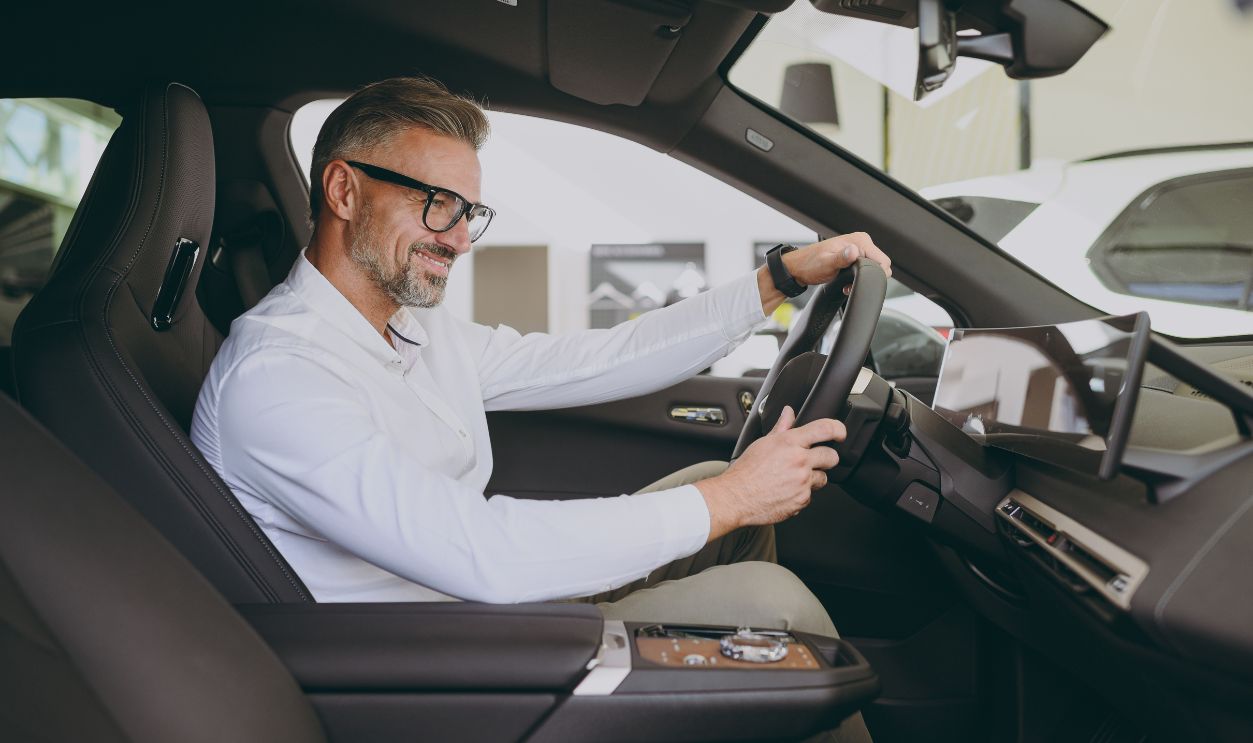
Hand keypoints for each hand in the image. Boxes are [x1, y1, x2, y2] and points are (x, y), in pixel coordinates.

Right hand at [695, 406, 843, 540]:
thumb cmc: (746, 471)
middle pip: (831, 456)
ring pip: (823, 478)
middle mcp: (799, 461)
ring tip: (793, 479)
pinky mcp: (802, 500)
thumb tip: (789, 413)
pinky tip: (786, 491)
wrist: (736, 498)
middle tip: (814, 460)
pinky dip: (801, 494)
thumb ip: (781, 428)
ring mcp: (802, 482)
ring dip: (813, 478)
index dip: (838, 429)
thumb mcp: (763, 443)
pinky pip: (810, 496)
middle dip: (826, 458)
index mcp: (789, 443)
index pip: (825, 429)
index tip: (840, 433)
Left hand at [757, 232, 891, 313]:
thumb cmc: (810, 264)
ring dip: (862, 279)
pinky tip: (846, 281)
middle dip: (868, 278)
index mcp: (859, 240)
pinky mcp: (854, 256)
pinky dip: (858, 278)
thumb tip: (853, 251)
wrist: (799, 267)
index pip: (883, 261)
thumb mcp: (826, 263)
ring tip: (846, 282)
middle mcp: (861, 242)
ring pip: (874, 269)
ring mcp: (858, 249)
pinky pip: (866, 270)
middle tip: (850, 282)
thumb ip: (841, 258)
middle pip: (880, 266)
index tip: (857, 280)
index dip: (874, 274)